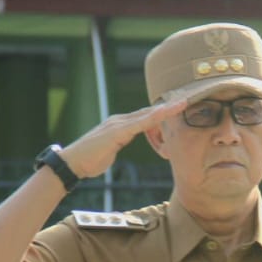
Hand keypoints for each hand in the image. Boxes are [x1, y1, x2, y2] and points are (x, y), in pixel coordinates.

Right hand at [57, 100, 186, 178]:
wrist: (72, 163)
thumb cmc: (90, 159)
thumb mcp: (110, 149)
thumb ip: (120, 142)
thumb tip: (124, 141)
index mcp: (121, 125)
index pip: (146, 117)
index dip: (163, 112)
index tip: (179, 108)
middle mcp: (120, 121)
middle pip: (150, 112)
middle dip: (169, 106)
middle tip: (188, 98)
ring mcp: (118, 125)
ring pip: (146, 115)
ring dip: (166, 109)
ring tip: (183, 103)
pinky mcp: (116, 132)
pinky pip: (138, 124)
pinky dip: (152, 118)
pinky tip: (164, 113)